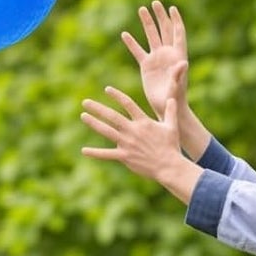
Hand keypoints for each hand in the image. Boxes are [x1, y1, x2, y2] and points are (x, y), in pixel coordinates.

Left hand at [80, 86, 202, 203]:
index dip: (117, 95)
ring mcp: (127, 143)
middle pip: (112, 116)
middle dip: (98, 108)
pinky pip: (107, 154)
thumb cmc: (171, 146)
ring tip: (83, 116)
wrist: (169, 165)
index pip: (128, 104)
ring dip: (94, 123)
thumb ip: (170, 112)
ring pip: (107, 131)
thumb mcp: (172, 126)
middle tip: (85, 102)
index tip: (107, 89)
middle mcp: (133, 130)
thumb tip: (172, 99)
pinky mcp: (124, 156)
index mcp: (143, 122)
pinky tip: (84, 151)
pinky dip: (95, 153)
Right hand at [122, 0, 189, 118]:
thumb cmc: (174, 99)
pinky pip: (138, 51)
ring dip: (147, 23)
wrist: (166, 108)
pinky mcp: (146, 66)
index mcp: (177, 55)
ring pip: (152, 37)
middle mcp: (167, 54)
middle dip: (160, 16)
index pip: (178, 34)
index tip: (172, 8)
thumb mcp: (177, 87)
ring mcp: (156, 59)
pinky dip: (132, 43)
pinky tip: (124, 34)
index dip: (176, 21)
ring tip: (142, 9)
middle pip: (164, 30)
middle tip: (155, 3)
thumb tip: (183, 62)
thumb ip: (179, 75)